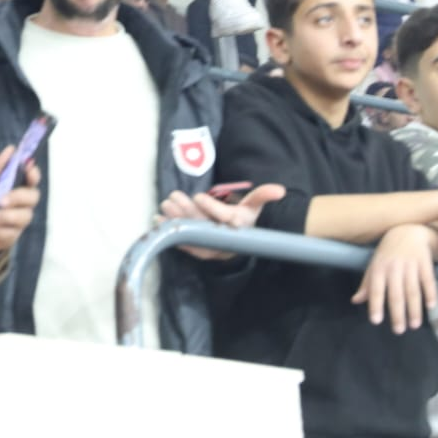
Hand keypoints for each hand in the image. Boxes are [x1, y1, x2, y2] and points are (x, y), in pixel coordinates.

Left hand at [0, 145, 41, 257]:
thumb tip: (11, 149)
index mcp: (15, 188)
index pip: (32, 179)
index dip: (33, 173)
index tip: (27, 167)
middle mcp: (21, 204)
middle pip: (33, 197)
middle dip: (18, 197)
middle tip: (1, 200)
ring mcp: (18, 221)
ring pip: (23, 217)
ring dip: (5, 216)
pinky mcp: (11, 237)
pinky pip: (11, 232)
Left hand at [156, 184, 286, 259]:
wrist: (240, 242)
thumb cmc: (246, 219)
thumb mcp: (255, 206)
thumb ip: (263, 195)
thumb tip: (279, 190)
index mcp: (237, 226)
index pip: (225, 218)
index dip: (211, 208)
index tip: (198, 196)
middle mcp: (222, 236)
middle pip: (203, 225)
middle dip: (186, 212)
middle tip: (172, 198)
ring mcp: (208, 243)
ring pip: (190, 231)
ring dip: (175, 219)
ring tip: (163, 206)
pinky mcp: (196, 247)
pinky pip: (182, 240)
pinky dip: (170, 231)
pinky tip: (157, 221)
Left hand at [352, 224, 437, 333]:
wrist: (408, 231)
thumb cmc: (388, 252)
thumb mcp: (374, 264)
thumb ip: (367, 284)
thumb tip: (355, 301)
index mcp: (379, 267)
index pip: (376, 288)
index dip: (375, 304)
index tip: (376, 321)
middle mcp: (394, 266)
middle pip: (396, 293)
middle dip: (397, 313)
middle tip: (398, 331)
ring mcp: (411, 264)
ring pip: (413, 290)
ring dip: (414, 309)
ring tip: (414, 325)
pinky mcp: (425, 262)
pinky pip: (428, 280)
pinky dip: (430, 293)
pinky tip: (430, 307)